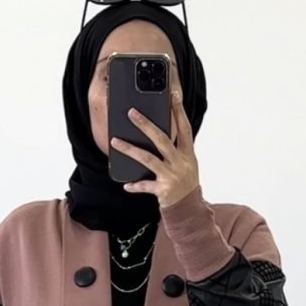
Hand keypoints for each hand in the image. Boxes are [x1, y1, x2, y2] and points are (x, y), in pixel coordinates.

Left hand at [112, 90, 199, 209]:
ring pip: (148, 159)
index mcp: (188, 154)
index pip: (184, 128)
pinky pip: (146, 186)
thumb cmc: (185, 183)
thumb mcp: (186, 164)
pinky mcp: (164, 190)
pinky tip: (126, 185)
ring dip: (130, 149)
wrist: (190, 209)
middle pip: (162, 139)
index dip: (179, 111)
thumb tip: (157, 132)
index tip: (173, 95)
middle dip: (146, 125)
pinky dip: (136, 186)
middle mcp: (181, 163)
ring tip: (115, 141)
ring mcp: (172, 176)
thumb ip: (176, 149)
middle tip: (131, 112)